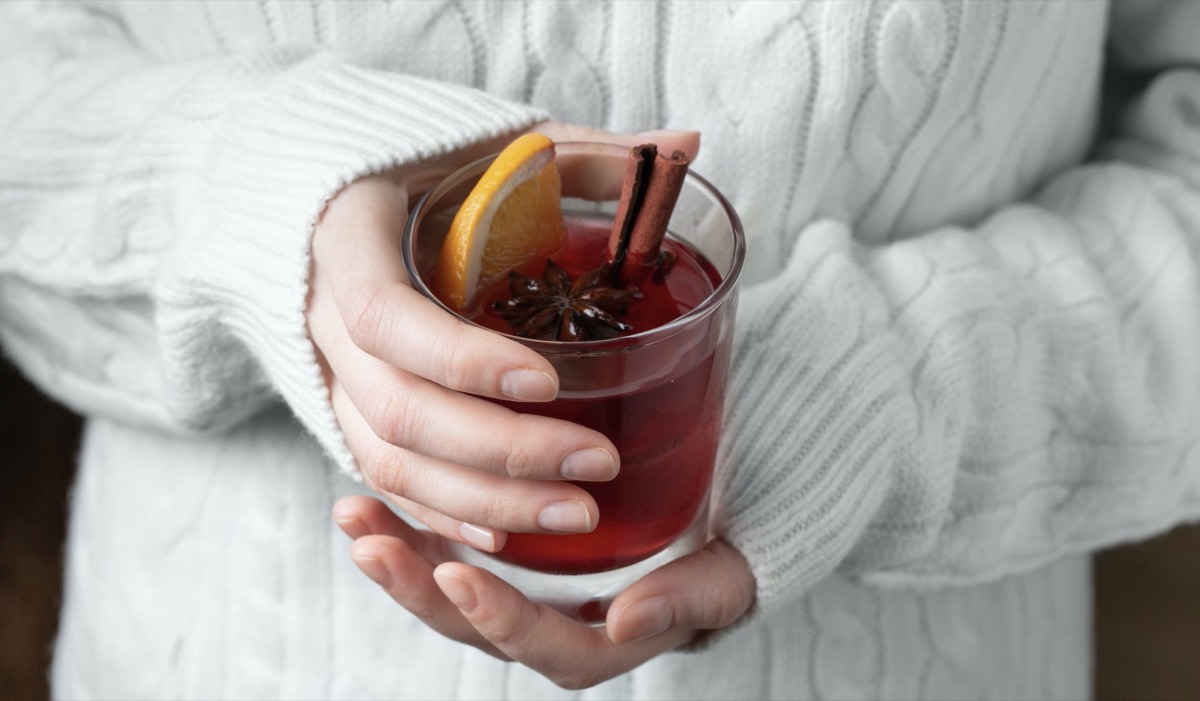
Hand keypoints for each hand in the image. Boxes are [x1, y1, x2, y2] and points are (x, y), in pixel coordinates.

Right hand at [306, 123, 701, 551]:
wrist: (332, 199)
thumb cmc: (423, 170)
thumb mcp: (493, 149)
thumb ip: (583, 155)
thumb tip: (686, 143)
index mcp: (347, 239)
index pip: (389, 318)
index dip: (464, 361)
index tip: (550, 381)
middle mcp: (323, 316)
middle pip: (397, 409)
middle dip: (500, 452)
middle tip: (597, 465)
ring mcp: (328, 372)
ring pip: (388, 460)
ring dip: (483, 502)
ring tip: (577, 515)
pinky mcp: (345, 410)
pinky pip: (385, 479)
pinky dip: (443, 514)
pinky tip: (510, 537)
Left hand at [333, 495, 755, 689]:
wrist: (722, 517)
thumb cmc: (726, 550)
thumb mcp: (726, 574)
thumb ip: (691, 600)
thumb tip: (628, 622)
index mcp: (605, 642)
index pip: (549, 650)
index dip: (504, 621)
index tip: (462, 577)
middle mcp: (552, 626)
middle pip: (478, 628)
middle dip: (420, 593)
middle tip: (373, 547)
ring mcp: (522, 590)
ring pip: (451, 591)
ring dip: (399, 558)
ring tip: (353, 517)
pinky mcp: (503, 553)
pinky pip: (448, 550)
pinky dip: (409, 527)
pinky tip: (367, 498)